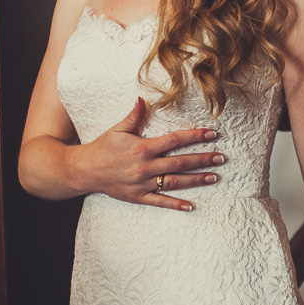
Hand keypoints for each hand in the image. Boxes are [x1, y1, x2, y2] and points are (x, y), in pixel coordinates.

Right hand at [74, 97, 223, 210]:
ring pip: (174, 182)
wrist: (82, 170)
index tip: (211, 134)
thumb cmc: (101, 147)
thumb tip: (143, 99)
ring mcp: (142, 183)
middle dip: (203, 159)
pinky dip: (175, 204)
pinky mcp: (137, 197)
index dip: (194, 136)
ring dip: (196, 180)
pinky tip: (191, 206)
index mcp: (142, 148)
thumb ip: (134, 116)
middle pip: (180, 162)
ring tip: (214, 177)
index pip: (175, 140)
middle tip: (221, 158)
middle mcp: (145, 166)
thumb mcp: (118, 129)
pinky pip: (159, 202)